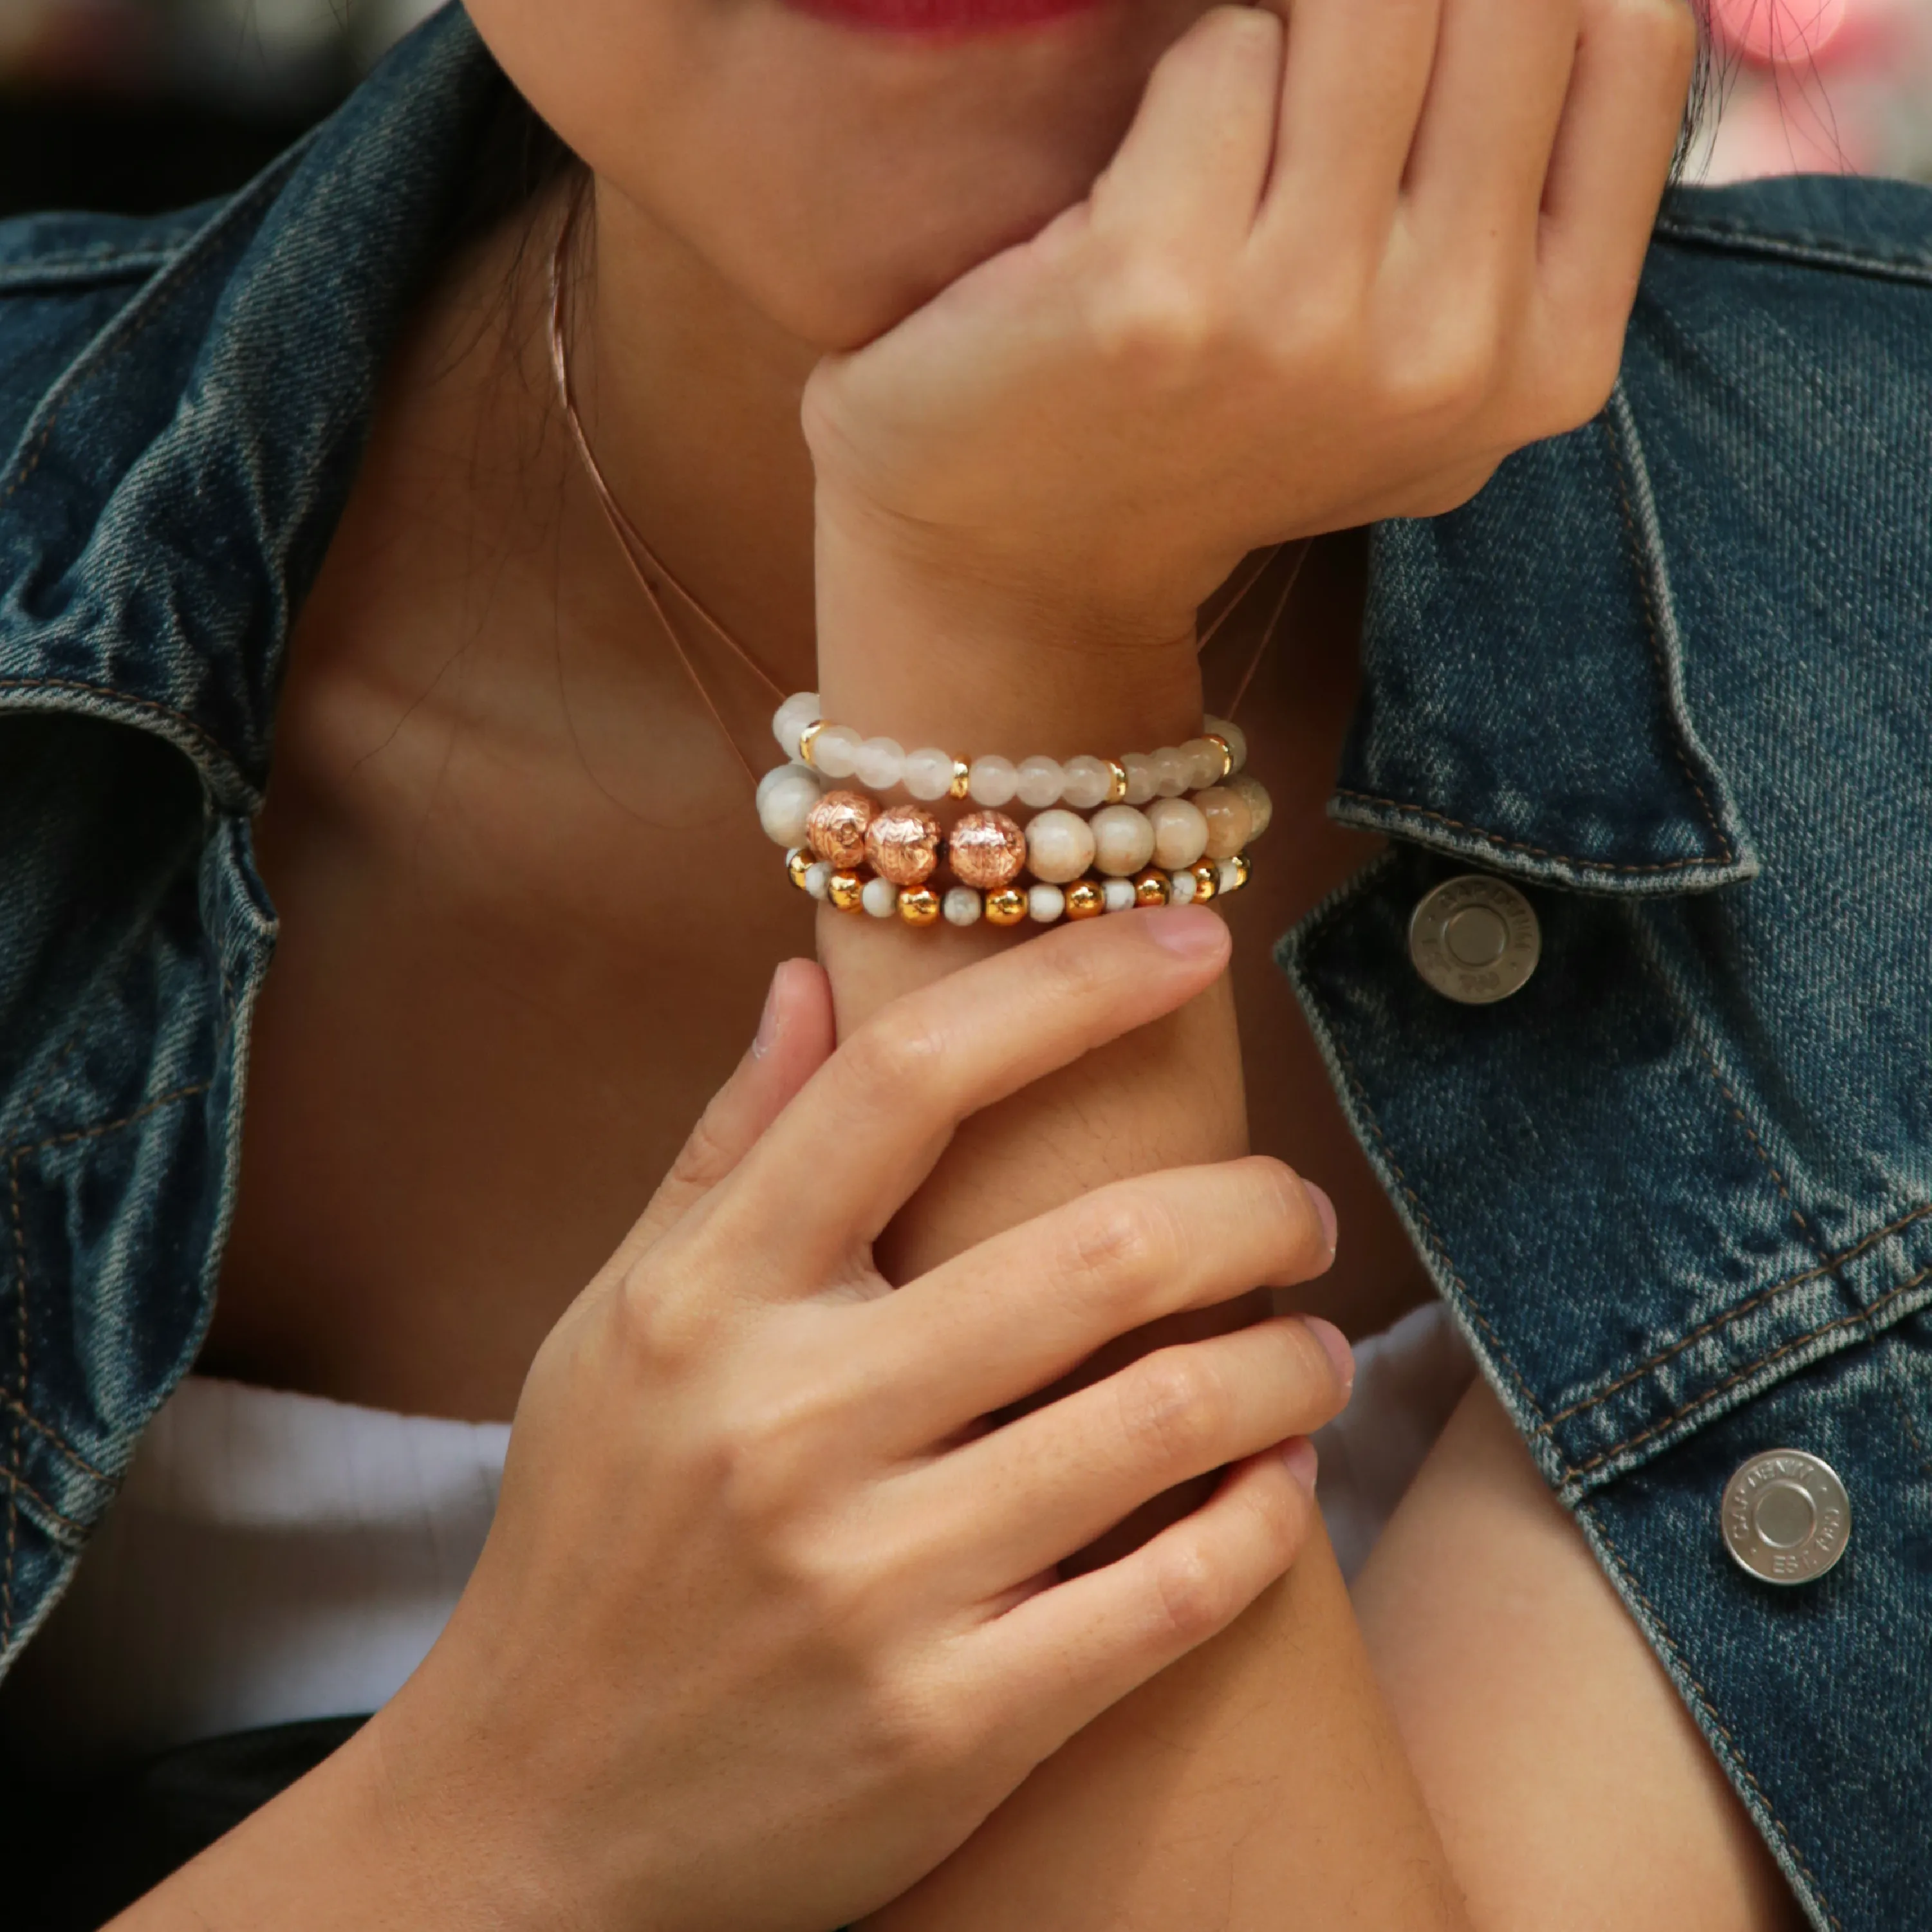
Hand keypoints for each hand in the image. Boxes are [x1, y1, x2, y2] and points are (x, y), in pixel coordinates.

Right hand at [366, 908, 1347, 1931]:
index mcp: (704, 1303)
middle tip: (1299, 1208)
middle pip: (1097, 1251)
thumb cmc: (595, 1536)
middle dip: (1254, 1207)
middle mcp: (786, 1426)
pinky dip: (1264, 1518)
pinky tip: (1283, 1479)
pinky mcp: (947, 1730)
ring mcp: (871, 1585)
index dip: (1071, 982)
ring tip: (1314, 1345)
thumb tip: (805, 979)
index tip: (1191, 938)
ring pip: (1166, 1420)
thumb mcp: (621, 1327)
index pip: (908, 1083)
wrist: (532, 1819)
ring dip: (1286, 1365)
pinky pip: (1172, 1598)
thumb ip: (724, 1151)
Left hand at [803, 0, 1694, 650]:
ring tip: (1240, 116)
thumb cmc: (1230, 434)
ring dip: (1289, 25)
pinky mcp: (1157, 286)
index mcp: (1550, 365)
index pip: (1633, 37)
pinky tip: (1144, 181)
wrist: (1032, 566)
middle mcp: (1450, 350)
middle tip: (1322, 62)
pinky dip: (1180, 80)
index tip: (1440, 28)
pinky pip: (1218, 55)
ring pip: (1360, 5)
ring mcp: (1305, 322)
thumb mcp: (1430, 368)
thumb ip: (1526, 204)